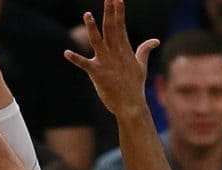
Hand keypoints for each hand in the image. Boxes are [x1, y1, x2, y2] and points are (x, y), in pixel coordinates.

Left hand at [64, 0, 159, 117]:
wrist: (131, 105)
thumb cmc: (135, 86)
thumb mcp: (141, 66)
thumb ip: (144, 51)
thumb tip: (155, 40)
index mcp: (124, 50)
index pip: (120, 27)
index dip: (118, 12)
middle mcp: (115, 53)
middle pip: (111, 29)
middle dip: (109, 12)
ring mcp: (106, 63)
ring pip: (98, 42)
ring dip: (92, 28)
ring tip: (87, 15)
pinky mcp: (97, 74)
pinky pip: (84, 64)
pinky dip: (75, 59)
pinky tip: (66, 53)